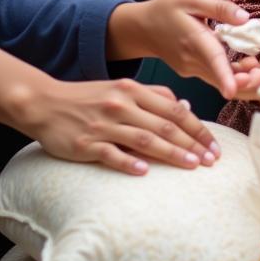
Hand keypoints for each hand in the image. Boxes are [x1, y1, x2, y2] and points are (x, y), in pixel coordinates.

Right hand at [15, 76, 222, 175]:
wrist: (44, 103)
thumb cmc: (90, 98)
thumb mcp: (123, 88)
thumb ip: (154, 96)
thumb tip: (186, 109)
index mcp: (133, 90)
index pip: (174, 109)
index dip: (197, 128)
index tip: (214, 145)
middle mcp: (121, 105)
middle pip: (164, 125)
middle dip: (192, 143)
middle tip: (212, 160)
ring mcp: (103, 125)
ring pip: (144, 139)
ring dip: (171, 153)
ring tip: (191, 165)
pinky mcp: (84, 144)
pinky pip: (110, 155)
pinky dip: (128, 163)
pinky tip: (145, 172)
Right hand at [107, 0, 249, 99]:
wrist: (141, 28)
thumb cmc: (166, 10)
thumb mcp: (191, 0)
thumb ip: (219, 8)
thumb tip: (245, 18)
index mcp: (193, 39)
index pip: (212, 59)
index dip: (224, 75)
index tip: (233, 91)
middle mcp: (191, 59)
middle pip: (219, 74)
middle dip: (242, 80)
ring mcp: (190, 68)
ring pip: (216, 78)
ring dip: (238, 78)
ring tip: (257, 68)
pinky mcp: (190, 71)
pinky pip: (212, 76)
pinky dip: (228, 76)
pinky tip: (245, 68)